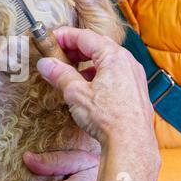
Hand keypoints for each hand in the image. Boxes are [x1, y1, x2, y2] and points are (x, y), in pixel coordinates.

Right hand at [36, 27, 154, 146]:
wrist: (131, 143)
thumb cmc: (107, 117)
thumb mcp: (76, 93)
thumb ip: (59, 74)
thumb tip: (45, 63)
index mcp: (114, 56)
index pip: (85, 36)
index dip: (64, 36)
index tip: (50, 40)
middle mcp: (127, 62)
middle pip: (97, 45)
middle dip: (74, 48)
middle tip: (56, 54)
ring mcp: (134, 76)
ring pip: (106, 59)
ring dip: (85, 61)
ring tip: (69, 70)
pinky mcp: (135, 89)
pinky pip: (114, 72)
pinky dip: (97, 73)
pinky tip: (86, 86)